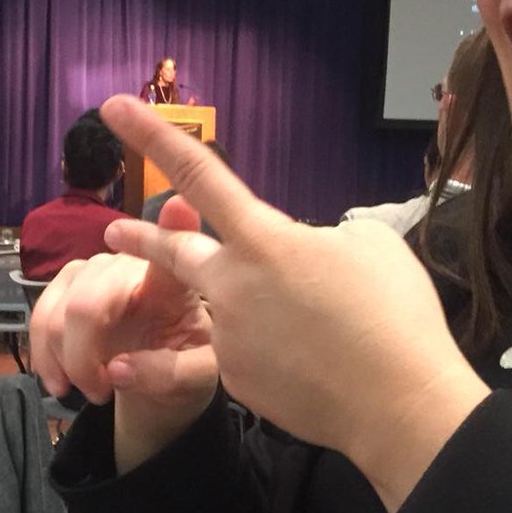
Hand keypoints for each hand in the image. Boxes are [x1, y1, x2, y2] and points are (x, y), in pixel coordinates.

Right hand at [30, 194, 218, 470]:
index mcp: (174, 280)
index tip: (121, 235)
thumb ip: (169, 373)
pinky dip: (44, 356)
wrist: (168, 371)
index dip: (151, 232)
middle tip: (101, 394)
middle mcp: (130, 262)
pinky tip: (60, 381)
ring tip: (88, 391)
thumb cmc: (188, 363)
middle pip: (87, 303)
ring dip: (63, 362)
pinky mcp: (67, 284)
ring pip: (57, 313)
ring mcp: (93, 270)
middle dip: (82, 358)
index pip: (168, 244)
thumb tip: (116, 370)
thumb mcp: (198, 377)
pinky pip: (39, 317)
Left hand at [96, 96, 488, 509]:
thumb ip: (321, 236)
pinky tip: (313, 361)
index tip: (114, 109)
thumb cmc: (393, 316)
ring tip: (297, 319)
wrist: (397, 404)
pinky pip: (243, 353)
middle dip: (141, 238)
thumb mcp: (370, 245)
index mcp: (263, 239)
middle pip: (172, 250)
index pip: (198, 174)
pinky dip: (271, 350)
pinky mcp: (233, 379)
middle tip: (114, 231)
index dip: (152, 137)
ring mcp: (227, 336)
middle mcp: (230, 285)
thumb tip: (305, 247)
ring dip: (246, 306)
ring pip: (221, 308)